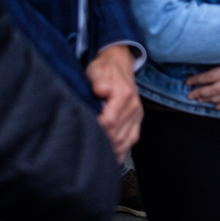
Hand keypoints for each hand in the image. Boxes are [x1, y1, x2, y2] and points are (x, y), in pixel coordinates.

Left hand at [86, 45, 141, 162]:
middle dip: (100, 142)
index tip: (83, 130)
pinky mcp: (137, 121)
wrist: (119, 64)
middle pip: (116, 134)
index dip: (95, 129)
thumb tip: (100, 89)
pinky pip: (131, 141)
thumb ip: (98, 79)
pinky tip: (109, 156)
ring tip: (94, 152)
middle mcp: (133, 106)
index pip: (110, 121)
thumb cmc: (104, 69)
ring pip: (124, 141)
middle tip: (84, 145)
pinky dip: (120, 151)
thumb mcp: (97, 69)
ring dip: (110, 148)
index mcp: (124, 94)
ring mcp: (137, 115)